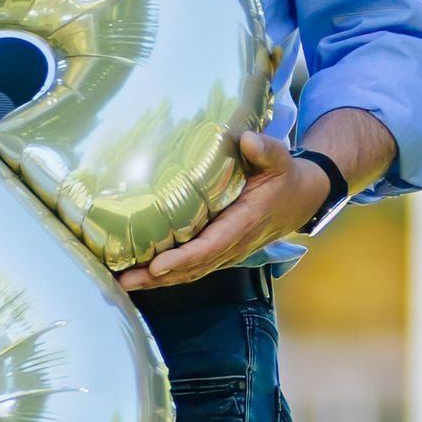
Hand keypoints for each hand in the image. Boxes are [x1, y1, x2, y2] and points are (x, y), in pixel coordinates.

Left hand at [133, 125, 334, 287]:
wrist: (300, 199)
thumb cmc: (284, 177)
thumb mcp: (280, 160)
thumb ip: (265, 150)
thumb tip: (247, 140)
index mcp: (245, 223)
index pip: (211, 246)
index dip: (184, 258)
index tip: (157, 265)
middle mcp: (233, 244)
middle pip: (193, 267)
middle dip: (158, 277)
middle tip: (124, 280)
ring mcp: (226, 251)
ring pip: (189, 272)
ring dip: (156, 280)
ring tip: (122, 281)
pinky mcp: (219, 251)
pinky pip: (191, 267)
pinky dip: (166, 275)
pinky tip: (140, 275)